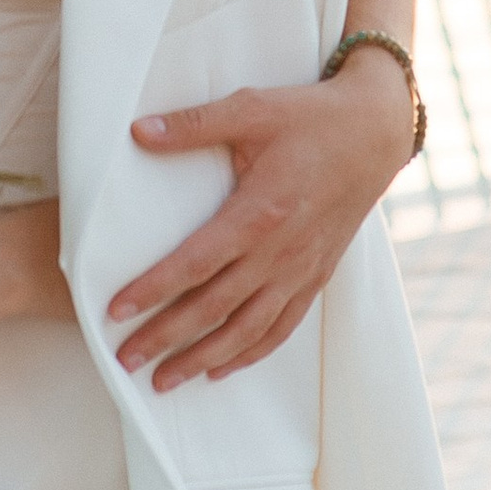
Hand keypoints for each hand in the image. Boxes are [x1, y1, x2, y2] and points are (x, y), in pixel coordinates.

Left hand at [107, 51, 410, 390]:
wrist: (375, 133)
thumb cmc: (310, 118)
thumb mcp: (250, 109)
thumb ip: (193, 125)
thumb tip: (137, 132)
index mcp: (259, 213)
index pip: (194, 263)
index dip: (152, 290)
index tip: (114, 311)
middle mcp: (279, 251)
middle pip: (213, 307)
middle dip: (165, 337)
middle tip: (123, 360)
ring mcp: (300, 269)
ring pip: (246, 329)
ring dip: (203, 358)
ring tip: (164, 381)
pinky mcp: (316, 276)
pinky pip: (281, 326)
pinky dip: (249, 353)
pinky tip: (221, 369)